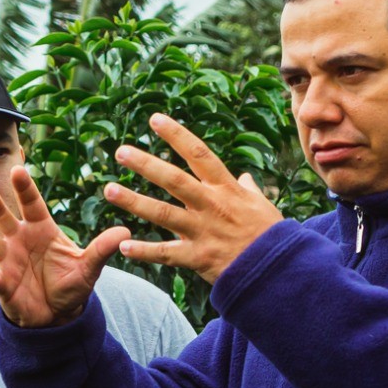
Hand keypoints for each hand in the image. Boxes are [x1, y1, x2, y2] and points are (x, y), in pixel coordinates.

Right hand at [0, 166, 128, 326]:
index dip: (25, 188)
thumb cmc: (70, 283)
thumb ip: (102, 249)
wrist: (58, 314)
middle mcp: (20, 240)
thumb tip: (125, 232)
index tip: (17, 168)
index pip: (32, 204)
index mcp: (42, 229)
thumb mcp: (89, 267)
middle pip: (3, 216)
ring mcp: (8, 261)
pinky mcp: (4, 286)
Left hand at [105, 114, 284, 282]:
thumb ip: (249, 189)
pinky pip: (166, 254)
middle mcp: (211, 205)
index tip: (155, 119)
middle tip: (120, 151)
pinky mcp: (198, 257)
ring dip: (134, 201)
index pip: (199, 154)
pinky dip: (144, 251)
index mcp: (227, 189)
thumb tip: (245, 178)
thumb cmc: (271, 235)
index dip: (176, 135)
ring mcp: (203, 231)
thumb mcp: (263, 205)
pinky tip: (123, 246)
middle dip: (146, 164)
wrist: (279, 268)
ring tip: (109, 190)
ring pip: (163, 213)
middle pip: (174, 180)